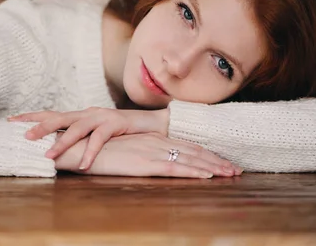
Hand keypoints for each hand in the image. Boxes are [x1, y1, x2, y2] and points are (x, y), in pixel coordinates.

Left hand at [9, 107, 169, 169]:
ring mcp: (101, 116)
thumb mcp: (97, 132)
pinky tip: (85, 165)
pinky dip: (91, 152)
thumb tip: (57, 149)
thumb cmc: (121, 130)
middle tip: (24, 137)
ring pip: (77, 128)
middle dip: (40, 127)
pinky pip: (100, 138)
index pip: (51, 113)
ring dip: (62, 142)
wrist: (151, 122)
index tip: (10, 121)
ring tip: (49, 155)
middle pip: (59, 117)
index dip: (31, 116)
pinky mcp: (115, 123)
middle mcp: (87, 113)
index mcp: (80, 114)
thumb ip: (80, 137)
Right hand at [54, 132, 241, 177]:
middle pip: (193, 150)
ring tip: (231, 174)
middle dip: (217, 161)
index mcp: (151, 139)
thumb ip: (140, 153)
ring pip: (189, 158)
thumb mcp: (123, 151)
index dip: (206, 154)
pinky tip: (208, 175)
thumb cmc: (97, 151)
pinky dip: (193, 171)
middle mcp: (155, 142)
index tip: (223, 163)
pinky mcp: (144, 162)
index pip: (185, 145)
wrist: (79, 147)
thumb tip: (153, 160)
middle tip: (236, 170)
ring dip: (213, 167)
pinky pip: (174, 167)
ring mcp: (151, 151)